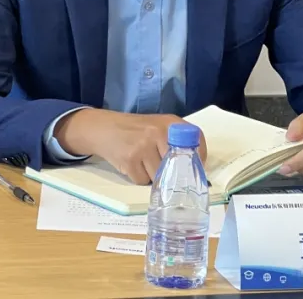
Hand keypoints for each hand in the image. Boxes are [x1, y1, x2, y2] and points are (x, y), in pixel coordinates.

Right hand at [54, 109, 206, 184]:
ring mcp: (143, 146)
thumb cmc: (135, 130)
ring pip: (160, 176)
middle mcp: (158, 131)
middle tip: (161, 165)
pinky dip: (138, 178)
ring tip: (142, 162)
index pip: (196, 138)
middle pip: (177, 164)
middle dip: (170, 171)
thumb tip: (194, 166)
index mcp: (169, 122)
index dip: (199, 156)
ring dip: (152, 175)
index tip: (195, 167)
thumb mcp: (157, 126)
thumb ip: (175, 140)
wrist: (103, 128)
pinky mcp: (130, 160)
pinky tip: (132, 165)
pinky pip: (143, 181)